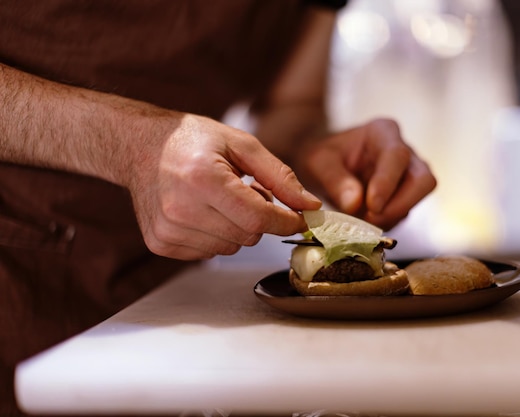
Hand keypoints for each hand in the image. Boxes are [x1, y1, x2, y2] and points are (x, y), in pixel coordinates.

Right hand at [128, 114, 320, 259]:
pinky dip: (216, 236)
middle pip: (248, 236)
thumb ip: (279, 176)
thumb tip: (310, 206)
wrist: (140, 146)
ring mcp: (168, 230)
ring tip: (222, 199)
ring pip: (230, 248)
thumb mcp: (241, 144)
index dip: (286, 221)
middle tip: (247, 192)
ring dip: (237, 228)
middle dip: (259, 219)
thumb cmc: (193, 140)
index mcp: (204, 178)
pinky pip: (209, 253)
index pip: (259, 218)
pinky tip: (204, 212)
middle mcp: (181, 208)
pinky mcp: (160, 244)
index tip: (299, 217)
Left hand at [297, 118, 435, 229]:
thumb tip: (355, 204)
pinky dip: (386, 222)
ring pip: (418, 199)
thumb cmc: (323, 157)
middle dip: (400, 204)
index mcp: (383, 132)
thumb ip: (334, 179)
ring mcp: (409, 175)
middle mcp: (404, 152)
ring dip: (392, 215)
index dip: (387, 183)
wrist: (323, 166)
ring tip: (360, 219)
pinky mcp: (405, 196)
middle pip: (423, 180)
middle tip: (370, 218)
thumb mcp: (318, 163)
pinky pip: (405, 212)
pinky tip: (363, 220)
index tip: (371, 206)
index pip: (397, 156)